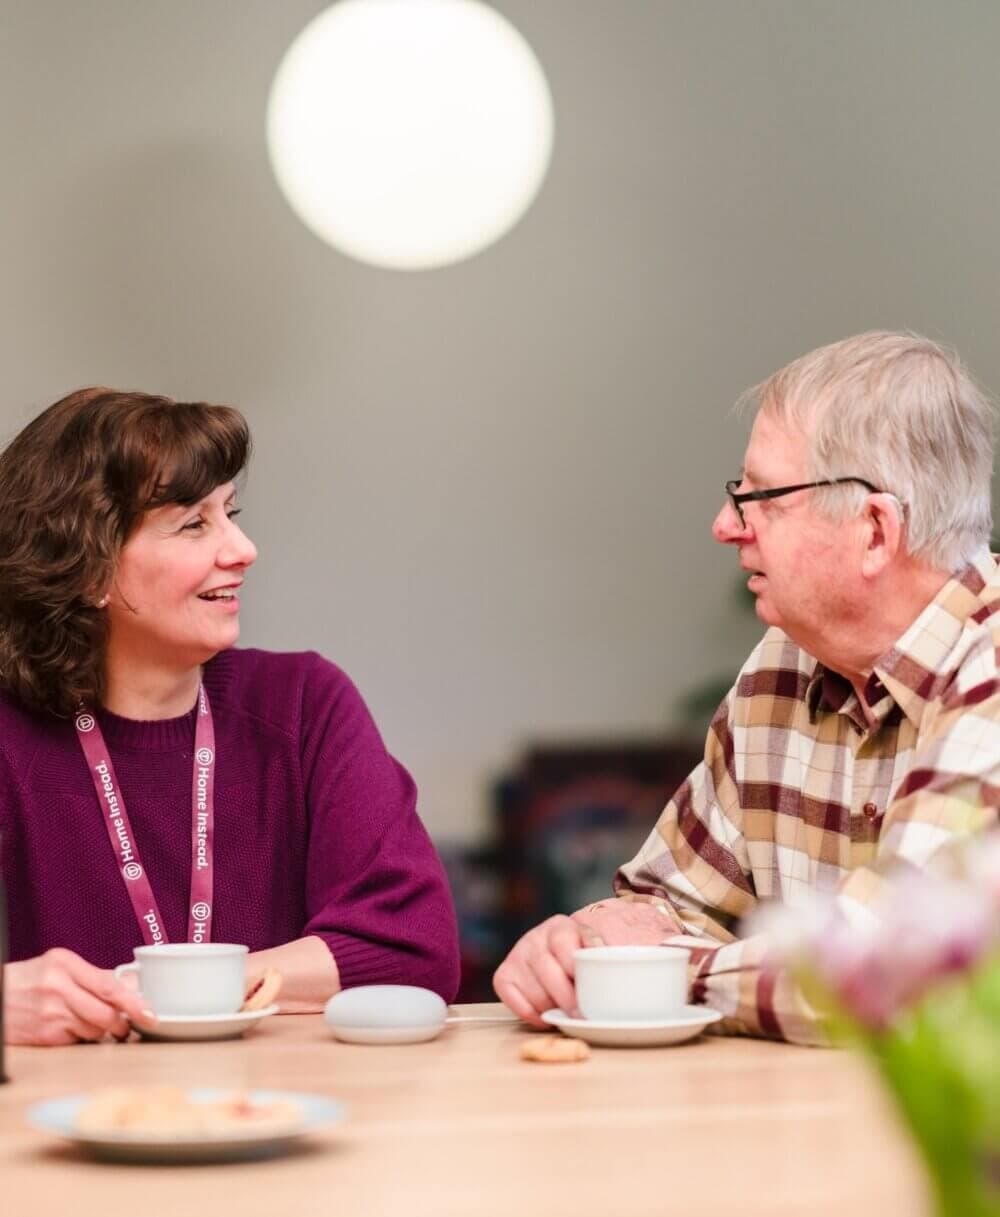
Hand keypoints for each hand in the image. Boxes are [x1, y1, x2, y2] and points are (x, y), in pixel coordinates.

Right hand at [3, 948, 154, 1045]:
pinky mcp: (44, 1036)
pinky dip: (82, 1038)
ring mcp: (50, 1014)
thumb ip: (93, 975)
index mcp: (66, 964)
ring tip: (97, 1024)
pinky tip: (74, 1029)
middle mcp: (59, 987)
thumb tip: (131, 985)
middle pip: (106, 1013)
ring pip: (95, 1029)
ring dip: (103, 1031)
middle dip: (124, 1024)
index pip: (109, 986)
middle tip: (128, 1026)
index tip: (149, 1013)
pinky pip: (77, 1040)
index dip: (134, 1002)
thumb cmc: (27, 980)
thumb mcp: (58, 965)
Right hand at [493, 900, 678, 1026]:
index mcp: (564, 926)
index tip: (585, 987)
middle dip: (563, 994)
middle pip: (545, 966)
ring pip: (529, 984)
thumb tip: (674, 959)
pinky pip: (508, 992)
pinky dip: (526, 1010)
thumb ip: (637, 951)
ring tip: (567, 1015)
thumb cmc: (600, 957)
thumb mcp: (617, 949)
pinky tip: (544, 1016)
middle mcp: (538, 936)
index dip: (573, 966)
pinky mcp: (506, 973)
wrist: (570, 954)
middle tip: (581, 1014)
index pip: (565, 943)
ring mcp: (520, 954)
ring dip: (548, 1005)